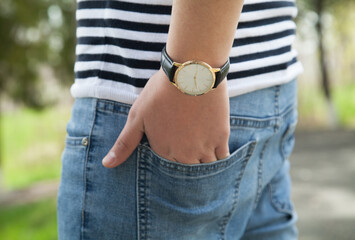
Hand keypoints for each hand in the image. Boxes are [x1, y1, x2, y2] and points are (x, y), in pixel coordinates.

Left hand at [102, 69, 229, 167]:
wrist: (191, 73)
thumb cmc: (161, 92)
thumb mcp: (137, 116)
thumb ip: (124, 143)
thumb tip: (107, 165)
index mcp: (163, 151)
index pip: (168, 166)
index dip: (170, 155)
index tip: (173, 143)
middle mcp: (184, 155)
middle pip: (187, 168)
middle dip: (187, 160)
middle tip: (188, 142)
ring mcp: (204, 148)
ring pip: (205, 166)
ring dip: (203, 160)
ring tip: (201, 145)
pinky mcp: (220, 138)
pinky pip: (222, 158)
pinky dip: (219, 156)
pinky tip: (215, 147)